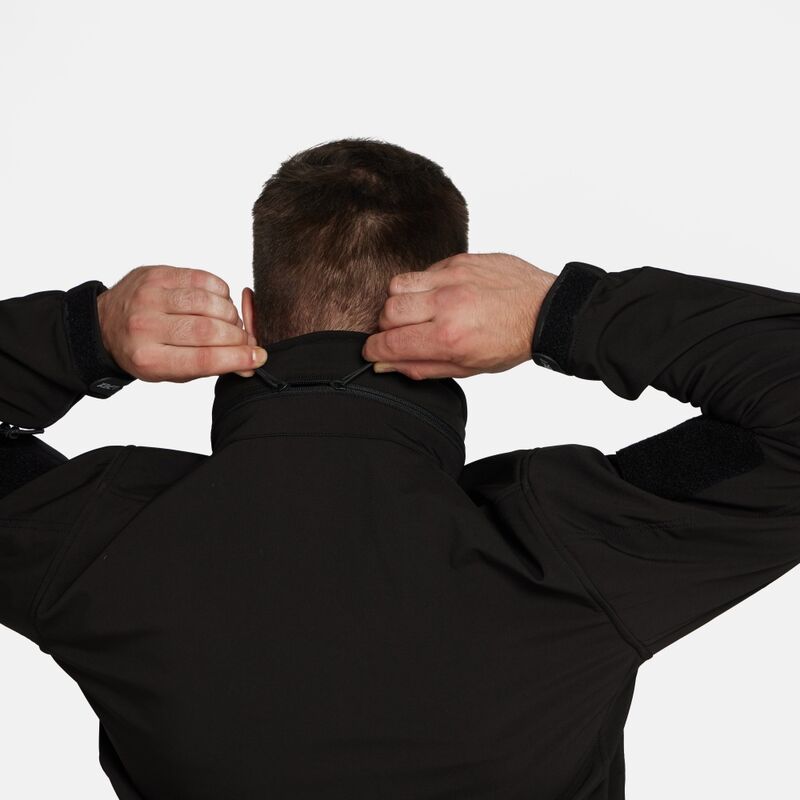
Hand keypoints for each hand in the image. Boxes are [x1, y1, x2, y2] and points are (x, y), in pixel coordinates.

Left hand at [96, 266, 267, 382]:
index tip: (257, 357)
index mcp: (148, 359)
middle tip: (245, 340)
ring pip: (209, 302)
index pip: (203, 359)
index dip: (237, 358)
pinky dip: (221, 293)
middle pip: (209, 329)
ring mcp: (150, 296)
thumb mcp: (172, 371)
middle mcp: (145, 326)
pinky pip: (204, 279)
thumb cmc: (145, 351)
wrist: (105, 324)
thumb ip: (210, 366)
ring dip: (230, 314)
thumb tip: (251, 361)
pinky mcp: (157, 274)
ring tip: (229, 322)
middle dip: (237, 336)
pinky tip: (216, 303)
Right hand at [361, 253, 557, 378]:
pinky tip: (439, 296)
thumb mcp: (467, 368)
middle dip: (387, 327)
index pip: (391, 343)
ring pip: (398, 285)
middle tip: (401, 334)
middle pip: (388, 311)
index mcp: (449, 338)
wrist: (544, 310)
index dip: (374, 350)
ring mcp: (453, 278)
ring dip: (400, 302)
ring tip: (417, 312)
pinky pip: (423, 270)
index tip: (372, 352)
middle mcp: (447, 305)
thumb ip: (422, 367)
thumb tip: (386, 364)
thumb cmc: (510, 342)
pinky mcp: (460, 260)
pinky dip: (423, 286)